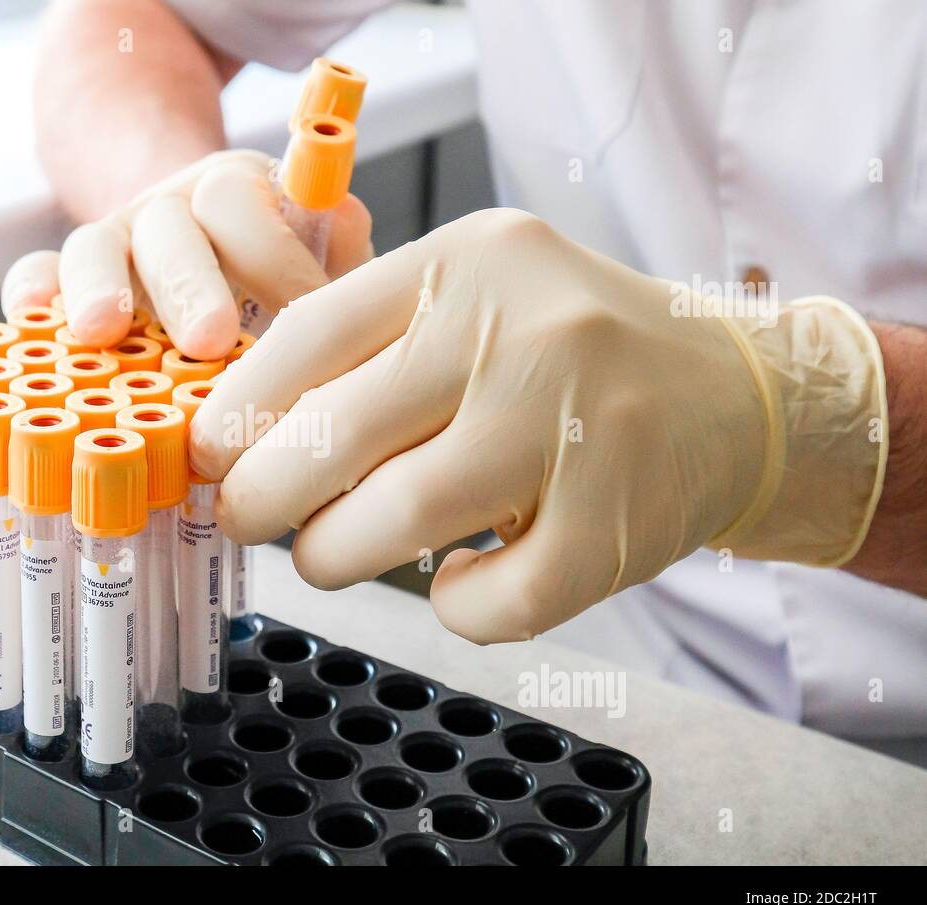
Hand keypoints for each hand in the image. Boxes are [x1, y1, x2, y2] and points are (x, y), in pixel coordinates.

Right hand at [0, 150, 372, 359]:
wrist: (195, 246)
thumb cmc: (269, 273)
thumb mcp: (315, 250)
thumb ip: (339, 247)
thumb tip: (346, 221)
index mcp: (234, 194)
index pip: (246, 209)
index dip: (276, 262)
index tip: (303, 320)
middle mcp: (169, 209)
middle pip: (172, 231)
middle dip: (190, 286)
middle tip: (211, 339)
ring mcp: (112, 240)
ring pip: (95, 247)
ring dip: (99, 288)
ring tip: (101, 332)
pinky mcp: (66, 278)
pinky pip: (37, 274)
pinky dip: (33, 292)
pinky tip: (32, 320)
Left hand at [190, 209, 885, 642]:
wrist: (733, 396)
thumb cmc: (573, 354)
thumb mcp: (474, 302)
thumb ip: (370, 348)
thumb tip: (237, 435)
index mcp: (468, 264)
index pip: (312, 333)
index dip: (236, 410)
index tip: (204, 457)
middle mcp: (523, 330)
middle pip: (341, 433)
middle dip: (264, 496)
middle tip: (246, 519)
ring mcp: (580, 425)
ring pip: (402, 519)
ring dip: (335, 555)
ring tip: (330, 553)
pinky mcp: (618, 524)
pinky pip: (492, 601)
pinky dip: (453, 607)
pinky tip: (458, 579)